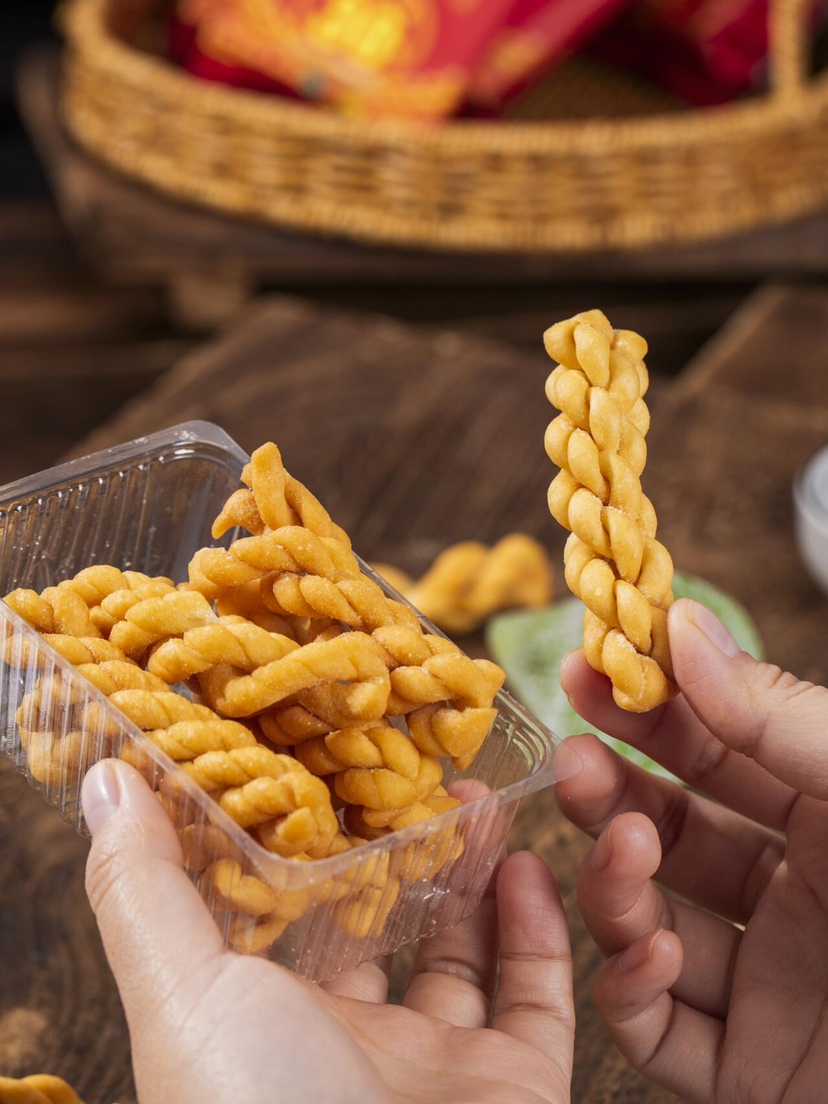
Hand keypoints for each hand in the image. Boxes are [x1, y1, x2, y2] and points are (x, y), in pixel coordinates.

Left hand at [81, 761, 574, 1103]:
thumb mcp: (183, 993)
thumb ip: (146, 890)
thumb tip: (106, 784)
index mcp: (269, 1027)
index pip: (295, 913)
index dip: (315, 840)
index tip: (333, 764)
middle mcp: (353, 1047)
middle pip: (389, 925)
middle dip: (406, 848)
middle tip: (423, 776)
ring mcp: (439, 1067)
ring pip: (468, 950)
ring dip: (475, 870)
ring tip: (478, 799)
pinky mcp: (516, 1086)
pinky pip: (539, 995)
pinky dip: (539, 928)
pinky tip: (526, 864)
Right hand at [557, 596, 827, 1103]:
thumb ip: (779, 718)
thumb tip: (685, 626)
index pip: (718, 751)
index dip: (651, 709)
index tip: (588, 668)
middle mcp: (793, 900)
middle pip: (669, 834)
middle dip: (611, 791)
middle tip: (572, 758)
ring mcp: (766, 987)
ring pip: (648, 926)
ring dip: (614, 883)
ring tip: (623, 846)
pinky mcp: (748, 1072)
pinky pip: (659, 1031)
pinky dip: (631, 991)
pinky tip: (650, 953)